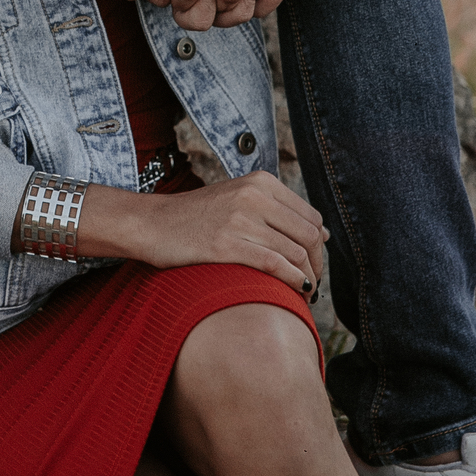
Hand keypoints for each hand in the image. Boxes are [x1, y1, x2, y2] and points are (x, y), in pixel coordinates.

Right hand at [77, 172, 327, 295]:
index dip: (319, 246)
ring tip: (305, 294)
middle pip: (309, 235)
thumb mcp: (238, 198)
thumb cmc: (196, 217)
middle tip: (313, 284)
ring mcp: (239, 219)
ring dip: (308, 279)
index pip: (311, 217)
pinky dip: (293, 282)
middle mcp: (253, 195)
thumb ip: (277, 210)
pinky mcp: (226, 244)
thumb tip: (323, 233)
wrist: (152, 223)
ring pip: (296, 253)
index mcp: (260, 181)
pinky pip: (275, 265)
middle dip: (318, 265)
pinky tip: (295, 294)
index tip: (314, 265)